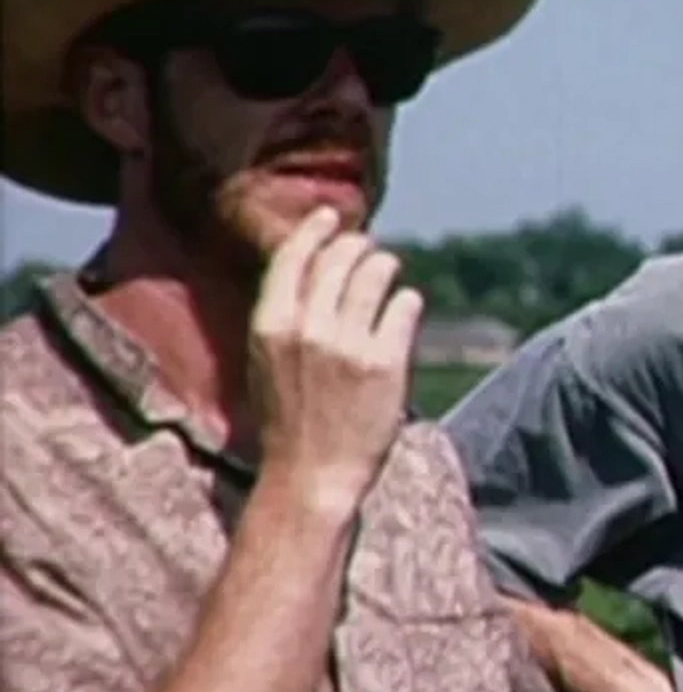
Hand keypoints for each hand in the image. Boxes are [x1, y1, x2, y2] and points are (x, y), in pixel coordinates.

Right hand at [248, 207, 424, 508]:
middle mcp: (307, 328)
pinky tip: (403, 309)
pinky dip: (407, 302)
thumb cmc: (291, 418)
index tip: (332, 216)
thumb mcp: (267, 360)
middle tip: (369, 252)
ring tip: (388, 272)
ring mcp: (348, 344)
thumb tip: (318, 263)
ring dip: (386, 267)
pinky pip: (405, 305)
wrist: (312, 476)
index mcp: (270, 325)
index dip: (316, 229)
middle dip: (359, 248)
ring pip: (377, 273)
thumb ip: (288, 314)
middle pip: (341, 257)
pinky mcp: (385, 361)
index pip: (294, 256)